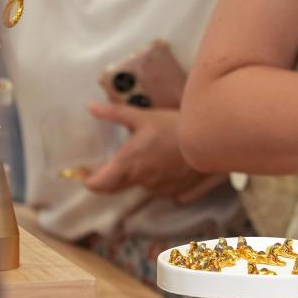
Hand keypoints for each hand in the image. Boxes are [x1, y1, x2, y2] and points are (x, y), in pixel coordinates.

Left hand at [85, 102, 226, 203]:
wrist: (209, 141)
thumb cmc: (174, 126)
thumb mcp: (143, 116)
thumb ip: (114, 113)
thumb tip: (90, 106)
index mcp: (128, 163)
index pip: (99, 184)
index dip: (90, 180)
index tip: (88, 174)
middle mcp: (141, 180)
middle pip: (116, 188)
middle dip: (110, 179)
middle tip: (112, 166)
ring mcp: (159, 188)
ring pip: (139, 187)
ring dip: (137, 177)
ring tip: (147, 159)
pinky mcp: (176, 191)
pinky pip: (160, 190)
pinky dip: (157, 181)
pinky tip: (166, 166)